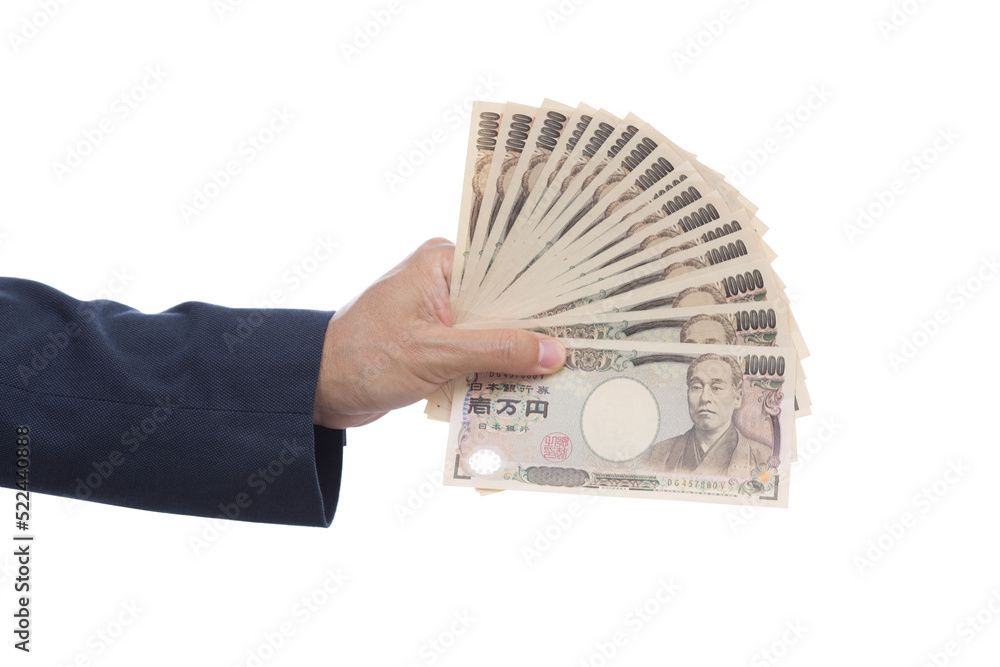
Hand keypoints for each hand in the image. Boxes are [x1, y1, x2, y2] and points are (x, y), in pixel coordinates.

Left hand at [313, 238, 566, 428]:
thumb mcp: (437, 354)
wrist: (317, 391)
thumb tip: (553, 353)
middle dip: (536, 329)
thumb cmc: (365, 358)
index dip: (544, 289)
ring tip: (564, 375)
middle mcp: (445, 283)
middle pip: (505, 303)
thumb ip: (497, 350)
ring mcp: (441, 317)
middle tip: (583, 349)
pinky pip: (478, 355)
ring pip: (495, 333)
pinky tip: (527, 391)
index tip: (584, 308)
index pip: (507, 267)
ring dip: (517, 357)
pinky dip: (495, 372)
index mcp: (442, 263)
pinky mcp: (438, 347)